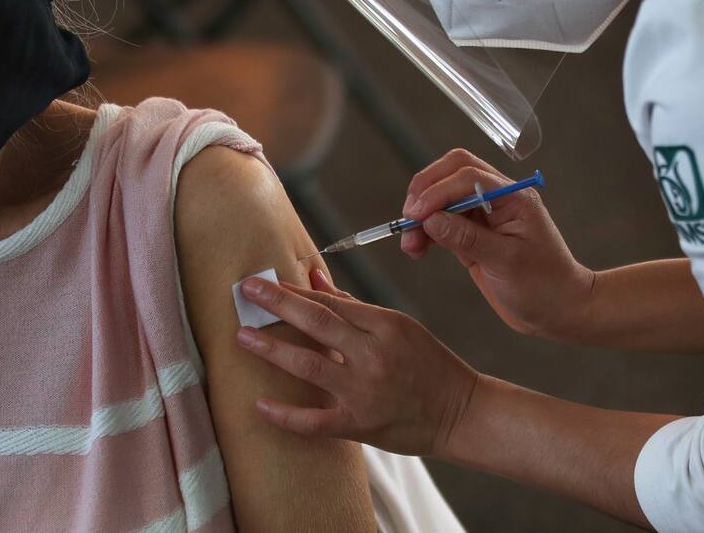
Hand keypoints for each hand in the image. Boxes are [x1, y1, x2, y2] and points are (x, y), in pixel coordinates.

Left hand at [235, 270, 479, 457]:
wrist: (461, 413)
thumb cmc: (429, 364)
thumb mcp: (398, 326)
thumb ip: (352, 306)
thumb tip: (315, 278)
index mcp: (384, 325)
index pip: (329, 303)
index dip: (293, 291)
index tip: (264, 282)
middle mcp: (373, 354)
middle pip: (316, 323)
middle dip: (276, 305)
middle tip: (245, 291)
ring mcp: (365, 391)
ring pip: (308, 365)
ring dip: (271, 350)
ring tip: (242, 337)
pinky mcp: (360, 424)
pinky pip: (315, 421)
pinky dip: (285, 414)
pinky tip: (260, 404)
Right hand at [401, 149, 594, 339]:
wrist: (559, 310)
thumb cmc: (544, 286)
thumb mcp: (506, 262)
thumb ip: (467, 238)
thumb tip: (431, 219)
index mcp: (513, 197)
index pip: (468, 176)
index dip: (438, 191)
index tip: (416, 215)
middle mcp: (497, 198)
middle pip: (452, 173)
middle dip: (425, 192)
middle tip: (408, 220)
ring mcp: (484, 215)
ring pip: (442, 197)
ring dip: (421, 215)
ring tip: (410, 244)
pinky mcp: (472, 233)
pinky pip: (441, 221)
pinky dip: (425, 231)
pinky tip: (417, 248)